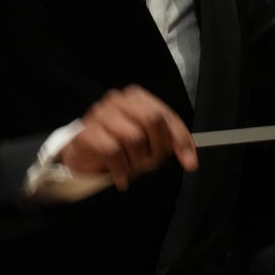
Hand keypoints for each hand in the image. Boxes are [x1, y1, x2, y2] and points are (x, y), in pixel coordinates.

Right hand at [60, 85, 197, 190]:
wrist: (83, 152)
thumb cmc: (120, 144)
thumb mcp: (150, 142)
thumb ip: (171, 143)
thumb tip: (190, 162)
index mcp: (137, 97)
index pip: (167, 115)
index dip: (180, 140)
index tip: (189, 162)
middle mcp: (119, 100)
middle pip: (152, 119)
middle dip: (157, 147)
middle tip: (150, 163)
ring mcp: (100, 113)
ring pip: (133, 137)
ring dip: (137, 161)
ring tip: (132, 168)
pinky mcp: (86, 132)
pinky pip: (112, 151)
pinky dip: (121, 169)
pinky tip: (121, 177)